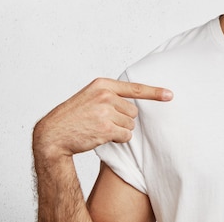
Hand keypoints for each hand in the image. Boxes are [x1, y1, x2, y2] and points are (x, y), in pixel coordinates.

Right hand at [33, 78, 172, 160]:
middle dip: (122, 119)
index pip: (135, 88)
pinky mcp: (106, 128)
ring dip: (120, 130)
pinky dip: (118, 139)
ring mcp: (106, 112)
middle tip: (103, 121)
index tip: (170, 95)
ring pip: (130, 124)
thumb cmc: (73, 116)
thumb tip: (134, 104)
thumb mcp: (90, 96)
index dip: (155, 92)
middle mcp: (106, 96)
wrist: (53, 134)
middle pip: (133, 111)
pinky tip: (102, 136)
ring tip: (99, 128)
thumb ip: (110, 95)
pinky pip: (126, 136)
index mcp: (103, 85)